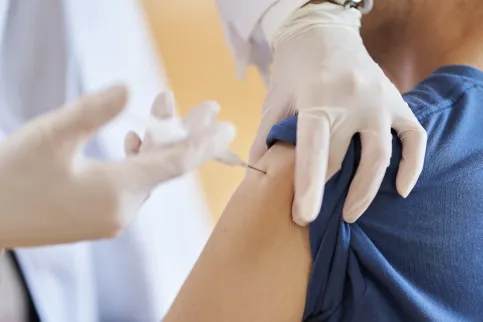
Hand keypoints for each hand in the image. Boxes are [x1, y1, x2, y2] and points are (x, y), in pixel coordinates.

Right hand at [0, 86, 234, 247]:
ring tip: (162, 106)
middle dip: (185, 133)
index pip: (176, 163)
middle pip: (167, 166)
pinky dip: (137, 159)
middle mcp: (123, 210)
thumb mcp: (52, 135)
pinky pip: (132, 185)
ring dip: (156, 140)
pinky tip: (133, 138)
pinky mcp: (99, 218)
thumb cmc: (12, 176)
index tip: (228, 125)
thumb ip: (94, 111)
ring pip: (149, 173)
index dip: (204, 142)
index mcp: (119, 191)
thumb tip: (129, 87)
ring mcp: (112, 217)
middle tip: (207, 107)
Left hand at [249, 3, 426, 224]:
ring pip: (381, 156)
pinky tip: (402, 190)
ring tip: (351, 214)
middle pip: (344, 159)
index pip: (314, 150)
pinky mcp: (397, 101)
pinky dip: (413, 165)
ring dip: (367, 191)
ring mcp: (380, 100)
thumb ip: (267, 135)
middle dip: (329, 193)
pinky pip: (414, 137)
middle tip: (315, 219)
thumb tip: (257, 174)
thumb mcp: (274, 99)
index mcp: (317, 98)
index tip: (304, 217)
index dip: (308, 187)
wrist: (323, 32)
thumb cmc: (293, 70)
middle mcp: (353, 99)